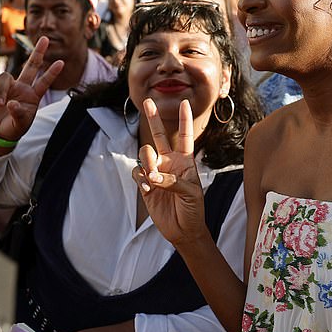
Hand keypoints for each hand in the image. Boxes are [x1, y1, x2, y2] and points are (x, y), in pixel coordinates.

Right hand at [0, 36, 62, 143]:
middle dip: (38, 52)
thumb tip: (12, 103)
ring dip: (2, 90)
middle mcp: (22, 87)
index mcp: (33, 96)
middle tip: (45, 38)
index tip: (62, 62)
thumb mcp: (20, 124)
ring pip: (5, 77)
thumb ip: (18, 114)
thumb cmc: (14, 127)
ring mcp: (9, 87)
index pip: (44, 82)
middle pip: (31, 66)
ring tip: (0, 104)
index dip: (52, 73)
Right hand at [133, 98, 208, 247]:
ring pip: (145, 155)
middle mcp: (169, 163)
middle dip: (153, 119)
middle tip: (148, 102)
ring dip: (148, 163)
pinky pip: (138, 173)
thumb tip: (153, 175)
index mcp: (185, 161)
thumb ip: (173, 181)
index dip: (184, 120)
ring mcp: (156, 172)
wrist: (184, 229)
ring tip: (153, 179)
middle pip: (159, 136)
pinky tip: (149, 189)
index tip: (184, 102)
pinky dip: (142, 179)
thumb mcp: (191, 193)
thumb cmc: (193, 209)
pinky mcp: (145, 184)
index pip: (185, 136)